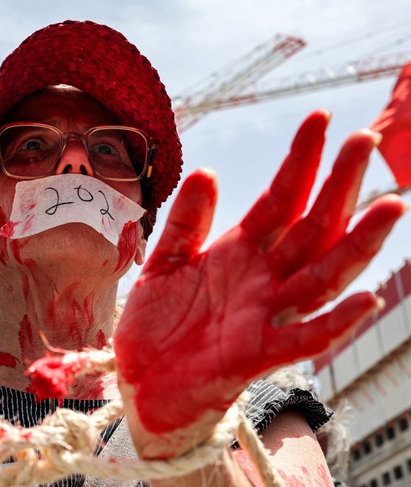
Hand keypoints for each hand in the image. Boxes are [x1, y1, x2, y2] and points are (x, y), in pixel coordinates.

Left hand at [114, 111, 405, 458]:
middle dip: (338, 185)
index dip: (301, 160)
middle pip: (312, 227)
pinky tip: (367, 299)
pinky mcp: (257, 355)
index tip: (320, 118)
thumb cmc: (156, 324)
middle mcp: (262, 279)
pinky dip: (336, 322)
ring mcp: (265, 315)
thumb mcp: (164, 264)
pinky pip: (305, 339)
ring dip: (356, 245)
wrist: (140, 380)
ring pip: (322, 276)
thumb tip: (206, 170)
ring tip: (389, 207)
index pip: (280, 198)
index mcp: (240, 252)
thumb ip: (186, 223)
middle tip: (364, 139)